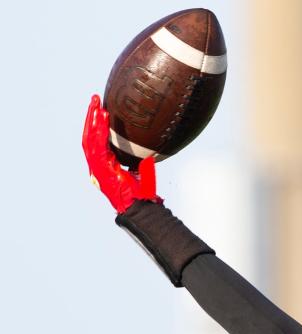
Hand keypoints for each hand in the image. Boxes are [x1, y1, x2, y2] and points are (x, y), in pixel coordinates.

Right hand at [82, 94, 158, 212]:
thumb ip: (143, 162)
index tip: (102, 108)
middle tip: (95, 99)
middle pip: (90, 135)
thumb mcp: (142, 172)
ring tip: (96, 105)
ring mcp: (97, 167)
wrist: (140, 207)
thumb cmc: (140, 194)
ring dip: (92, 120)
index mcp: (105, 163)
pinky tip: (101, 119)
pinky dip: (98, 131)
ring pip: (90, 138)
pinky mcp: (100, 170)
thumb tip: (152, 151)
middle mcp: (98, 164)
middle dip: (91, 116)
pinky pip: (96, 147)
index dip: (98, 124)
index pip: (98, 139)